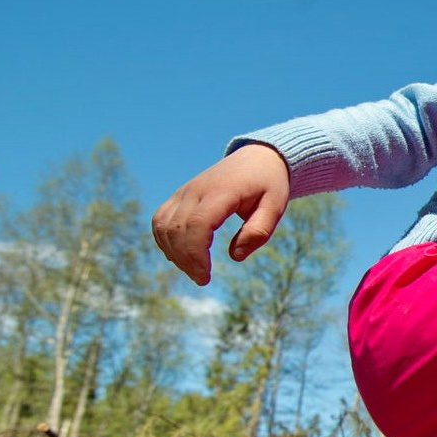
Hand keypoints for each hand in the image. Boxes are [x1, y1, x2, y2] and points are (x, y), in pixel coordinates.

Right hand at [151, 143, 290, 285]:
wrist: (256, 157)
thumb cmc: (268, 184)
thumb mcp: (275, 207)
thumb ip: (258, 231)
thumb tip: (235, 256)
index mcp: (221, 192)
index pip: (198, 224)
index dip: (196, 253)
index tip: (205, 276)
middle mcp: (196, 190)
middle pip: (177, 229)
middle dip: (186, 260)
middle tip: (203, 279)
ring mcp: (184, 191)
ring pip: (163, 225)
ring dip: (173, 252)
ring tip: (194, 270)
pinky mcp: (180, 196)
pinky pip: (161, 219)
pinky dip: (164, 240)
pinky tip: (180, 256)